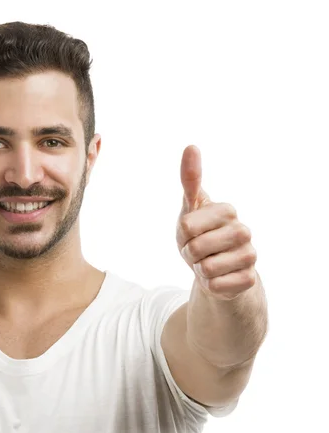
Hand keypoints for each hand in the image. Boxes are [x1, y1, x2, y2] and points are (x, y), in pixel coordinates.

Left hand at [176, 145, 257, 300]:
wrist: (215, 269)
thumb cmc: (199, 235)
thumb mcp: (190, 208)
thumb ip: (190, 179)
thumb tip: (191, 146)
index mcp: (227, 211)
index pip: (185, 225)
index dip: (182, 234)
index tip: (191, 232)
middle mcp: (243, 231)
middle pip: (194, 248)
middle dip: (188, 253)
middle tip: (198, 251)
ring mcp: (249, 256)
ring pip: (205, 268)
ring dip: (198, 270)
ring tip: (207, 263)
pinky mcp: (249, 279)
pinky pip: (216, 286)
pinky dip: (209, 285)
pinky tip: (218, 279)